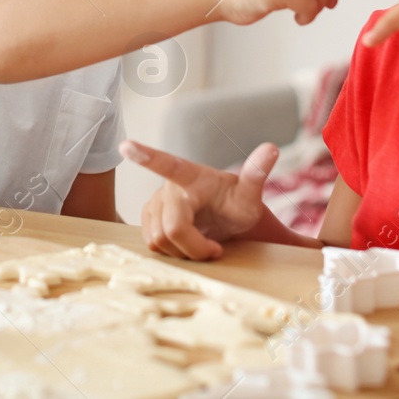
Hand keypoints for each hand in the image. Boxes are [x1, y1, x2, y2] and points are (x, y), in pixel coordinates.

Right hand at [120, 139, 279, 259]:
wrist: (228, 220)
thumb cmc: (238, 206)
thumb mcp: (250, 196)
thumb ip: (258, 173)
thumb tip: (272, 146)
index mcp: (191, 176)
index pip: (167, 164)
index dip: (146, 156)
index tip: (126, 146)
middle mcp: (168, 187)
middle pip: (171, 229)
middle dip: (195, 248)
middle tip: (217, 250)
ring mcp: (154, 203)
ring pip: (158, 240)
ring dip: (183, 252)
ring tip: (202, 246)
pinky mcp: (148, 219)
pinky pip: (152, 244)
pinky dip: (172, 253)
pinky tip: (187, 245)